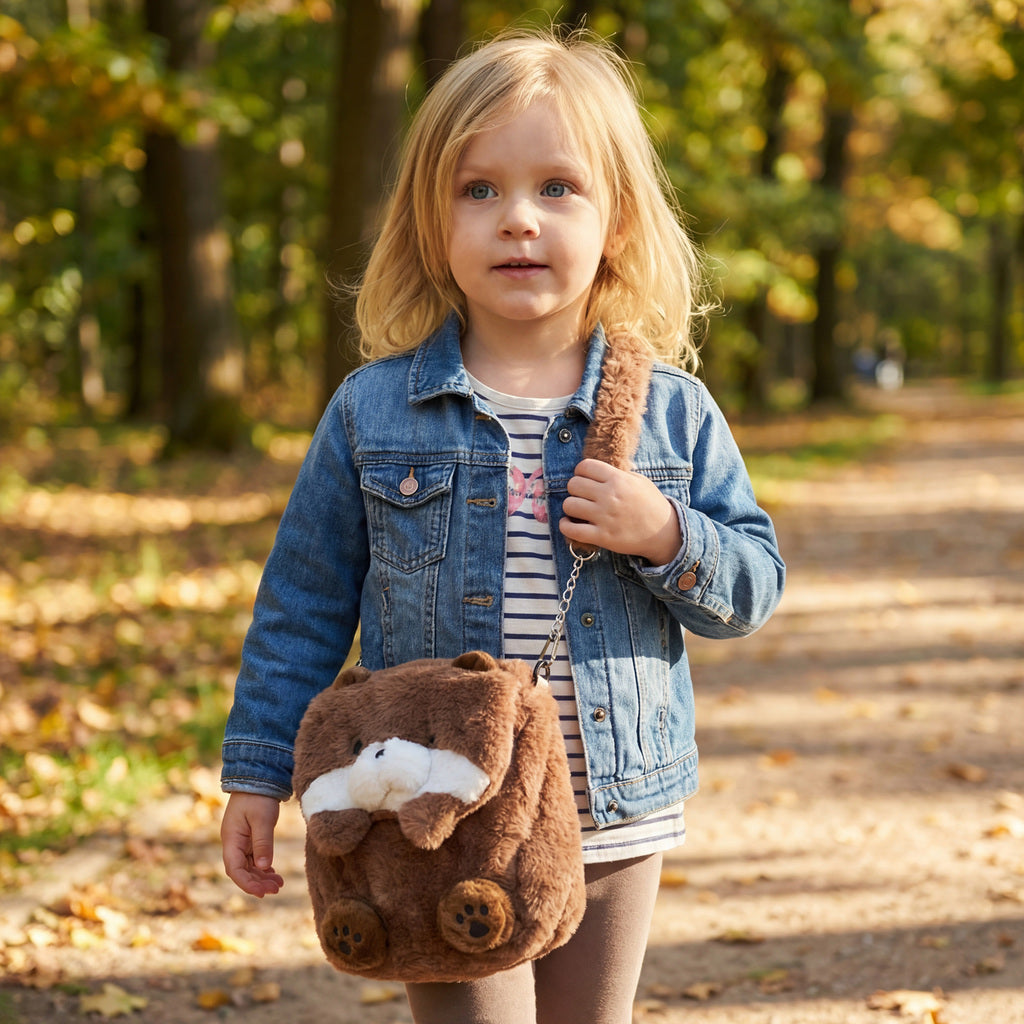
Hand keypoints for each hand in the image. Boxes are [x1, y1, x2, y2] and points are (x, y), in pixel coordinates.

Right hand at [221, 792, 284, 896]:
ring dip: (262, 877)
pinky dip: (263, 867)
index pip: (234, 869)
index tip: (262, 892)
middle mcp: (234, 843)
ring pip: (249, 866)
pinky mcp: (250, 837)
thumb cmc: (258, 797)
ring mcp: (241, 840)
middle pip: (242, 870)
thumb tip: (263, 868)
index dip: (247, 883)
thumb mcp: (262, 819)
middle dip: (257, 882)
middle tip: (276, 889)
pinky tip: (273, 874)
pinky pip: (254, 858)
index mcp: (231, 839)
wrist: (258, 777)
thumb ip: (263, 843)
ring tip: (279, 884)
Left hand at [560, 459, 680, 565]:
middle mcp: (609, 496)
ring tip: (578, 510)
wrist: (664, 533)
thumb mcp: (639, 481)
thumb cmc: (651, 504)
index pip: (584, 466)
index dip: (581, 471)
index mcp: (618, 479)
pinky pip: (571, 530)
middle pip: (573, 484)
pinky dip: (565, 526)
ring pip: (568, 505)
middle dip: (575, 489)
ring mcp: (605, 517)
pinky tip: (569, 524)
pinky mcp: (602, 537)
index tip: (585, 479)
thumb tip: (596, 470)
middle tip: (582, 495)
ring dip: (571, 507)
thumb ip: (617, 473)